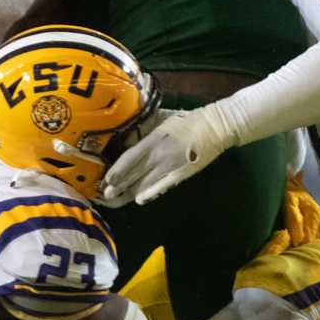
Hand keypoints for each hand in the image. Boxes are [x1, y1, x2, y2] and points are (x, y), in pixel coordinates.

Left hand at [101, 106, 234, 205]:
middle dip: (117, 187)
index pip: (129, 158)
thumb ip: (145, 128)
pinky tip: (138, 200)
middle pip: (133, 175)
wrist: (216, 127)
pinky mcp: (182, 174)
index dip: (116, 171)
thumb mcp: (162, 119)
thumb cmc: (187, 120)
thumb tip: (127, 136)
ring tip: (114, 201)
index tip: (105, 180)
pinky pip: (162, 186)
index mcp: (154, 139)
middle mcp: (160, 154)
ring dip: (128, 194)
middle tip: (103, 196)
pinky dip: (149, 193)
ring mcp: (171, 166)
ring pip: (145, 184)